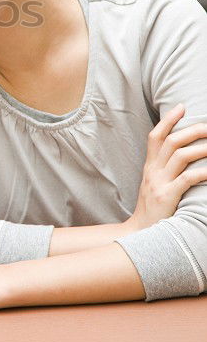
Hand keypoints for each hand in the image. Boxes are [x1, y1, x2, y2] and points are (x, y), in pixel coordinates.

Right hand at [128, 105, 206, 230]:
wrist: (140, 234)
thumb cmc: (153, 210)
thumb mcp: (153, 185)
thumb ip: (163, 169)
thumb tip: (182, 155)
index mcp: (149, 167)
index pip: (155, 136)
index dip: (168, 120)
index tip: (181, 107)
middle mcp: (152, 172)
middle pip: (171, 142)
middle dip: (192, 131)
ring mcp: (159, 184)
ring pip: (180, 156)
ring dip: (200, 148)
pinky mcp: (167, 197)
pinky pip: (187, 179)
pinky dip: (202, 172)